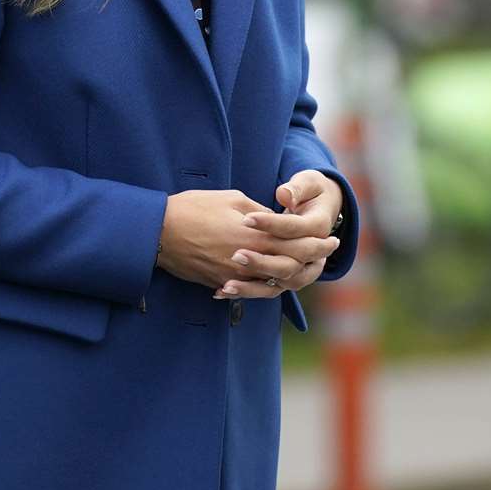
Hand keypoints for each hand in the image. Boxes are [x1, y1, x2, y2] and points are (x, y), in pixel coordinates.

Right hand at [156, 189, 336, 295]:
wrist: (159, 232)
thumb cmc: (195, 208)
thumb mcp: (233, 200)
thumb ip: (261, 213)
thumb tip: (276, 220)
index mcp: (255, 234)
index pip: (296, 241)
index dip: (317, 241)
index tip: (331, 237)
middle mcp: (249, 258)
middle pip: (292, 264)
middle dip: (314, 258)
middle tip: (329, 252)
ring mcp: (235, 275)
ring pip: (274, 282)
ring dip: (294, 274)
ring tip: (308, 267)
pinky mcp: (220, 282)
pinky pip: (250, 290)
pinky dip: (266, 286)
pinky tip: (276, 280)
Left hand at [216, 171, 344, 299]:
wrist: (320, 210)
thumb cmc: (311, 192)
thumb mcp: (309, 183)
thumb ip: (296, 189)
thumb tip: (285, 195)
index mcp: (318, 227)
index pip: (294, 229)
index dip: (270, 224)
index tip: (246, 219)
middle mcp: (315, 253)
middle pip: (289, 264)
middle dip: (261, 261)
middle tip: (235, 254)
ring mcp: (302, 268)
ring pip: (278, 282)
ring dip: (252, 286)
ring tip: (227, 284)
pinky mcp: (288, 276)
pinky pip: (268, 289)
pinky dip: (247, 291)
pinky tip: (223, 290)